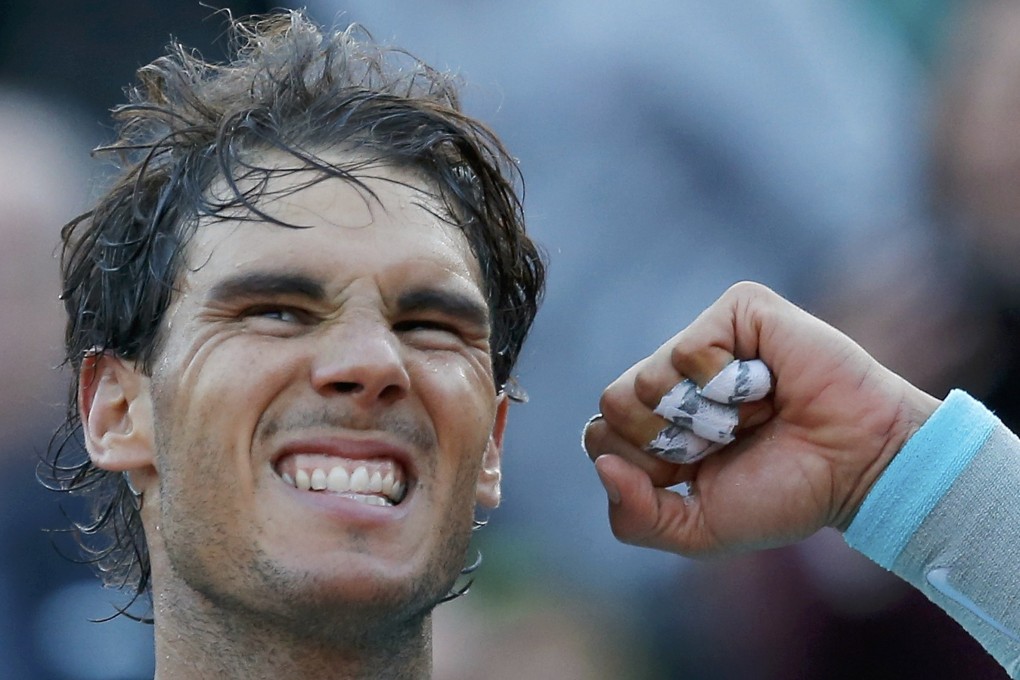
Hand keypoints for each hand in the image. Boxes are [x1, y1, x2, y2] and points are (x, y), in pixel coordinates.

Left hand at [582, 281, 940, 556]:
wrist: (861, 468)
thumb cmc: (787, 493)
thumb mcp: (699, 529)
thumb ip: (637, 516)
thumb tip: (602, 466)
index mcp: (661, 424)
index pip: (600, 437)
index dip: (645, 467)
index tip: (699, 473)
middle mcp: (675, 378)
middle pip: (614, 404)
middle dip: (669, 442)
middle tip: (726, 443)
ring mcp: (704, 340)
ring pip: (647, 379)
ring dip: (704, 417)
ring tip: (753, 415)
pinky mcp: (738, 310)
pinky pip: (690, 349)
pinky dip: (729, 384)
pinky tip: (768, 386)